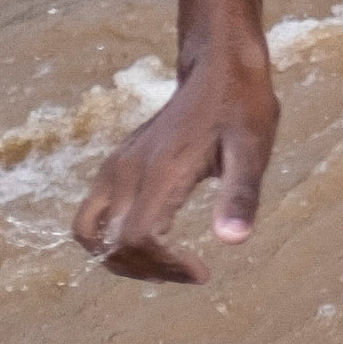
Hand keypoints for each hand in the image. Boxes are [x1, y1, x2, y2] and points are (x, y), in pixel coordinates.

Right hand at [76, 56, 276, 281]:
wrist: (219, 71)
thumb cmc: (242, 109)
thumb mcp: (253, 151)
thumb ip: (241, 196)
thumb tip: (232, 241)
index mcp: (160, 170)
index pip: (139, 237)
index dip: (166, 265)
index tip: (203, 272)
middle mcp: (126, 170)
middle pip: (112, 242)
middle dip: (150, 269)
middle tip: (192, 272)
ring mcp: (115, 166)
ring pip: (90, 232)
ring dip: (122, 260)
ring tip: (166, 265)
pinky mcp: (115, 165)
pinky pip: (93, 215)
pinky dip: (112, 240)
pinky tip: (154, 243)